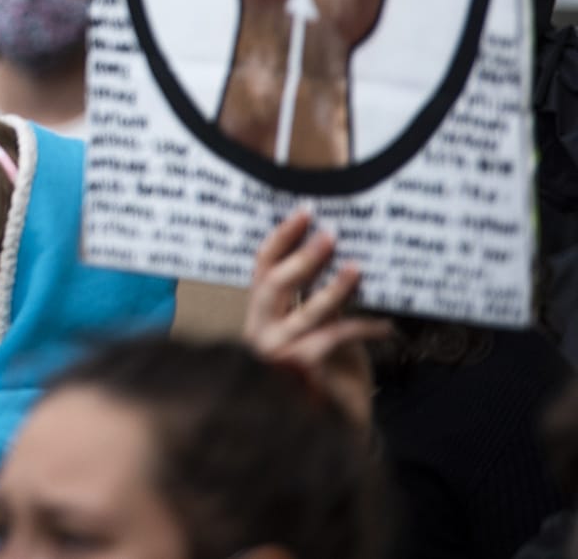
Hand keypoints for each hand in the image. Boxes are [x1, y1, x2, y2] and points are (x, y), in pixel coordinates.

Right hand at [244, 210, 388, 431]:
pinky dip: (361, 329)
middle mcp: (260, 332)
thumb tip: (340, 257)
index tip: (304, 214)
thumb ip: (319, 302)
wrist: (335, 429)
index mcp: (259, 317)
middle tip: (330, 237)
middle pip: (274, 285)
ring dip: (335, 288)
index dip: (281, 240)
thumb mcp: (322, 330)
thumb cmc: (330, 376)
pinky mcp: (300, 370)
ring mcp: (275, 353)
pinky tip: (384, 326)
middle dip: (304, 258)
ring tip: (357, 270)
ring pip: (305, 311)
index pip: (261, 271)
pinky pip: (332, 338)